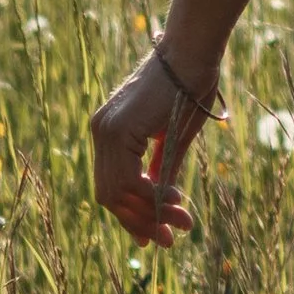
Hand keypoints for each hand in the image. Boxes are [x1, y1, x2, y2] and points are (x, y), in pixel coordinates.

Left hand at [88, 44, 216, 245]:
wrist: (193, 54)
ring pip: (116, 193)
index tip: (157, 235)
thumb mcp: (174, 136)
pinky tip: (175, 199)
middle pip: (109, 195)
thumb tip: (159, 198)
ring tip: (183, 221)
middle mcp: (100, 131)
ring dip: (151, 214)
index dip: (132, 215)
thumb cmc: (190, 86)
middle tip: (171, 239)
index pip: (112, 186)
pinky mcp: (117, 131)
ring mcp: (105, 131)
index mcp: (110, 131)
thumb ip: (161, 167)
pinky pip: (126, 180)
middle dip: (141, 222)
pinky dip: (149, 197)